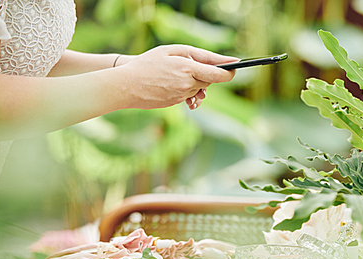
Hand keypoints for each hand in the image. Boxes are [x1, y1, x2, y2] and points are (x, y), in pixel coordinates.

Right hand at [115, 45, 237, 109]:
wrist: (126, 85)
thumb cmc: (147, 64)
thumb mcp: (170, 51)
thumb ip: (194, 54)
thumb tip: (213, 62)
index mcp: (188, 69)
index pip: (218, 74)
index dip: (230, 71)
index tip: (236, 67)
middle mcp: (188, 85)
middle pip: (209, 81)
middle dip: (208, 73)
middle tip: (200, 65)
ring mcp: (182, 96)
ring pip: (198, 89)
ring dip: (195, 81)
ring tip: (179, 73)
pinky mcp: (175, 103)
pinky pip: (187, 95)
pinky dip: (185, 89)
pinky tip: (171, 82)